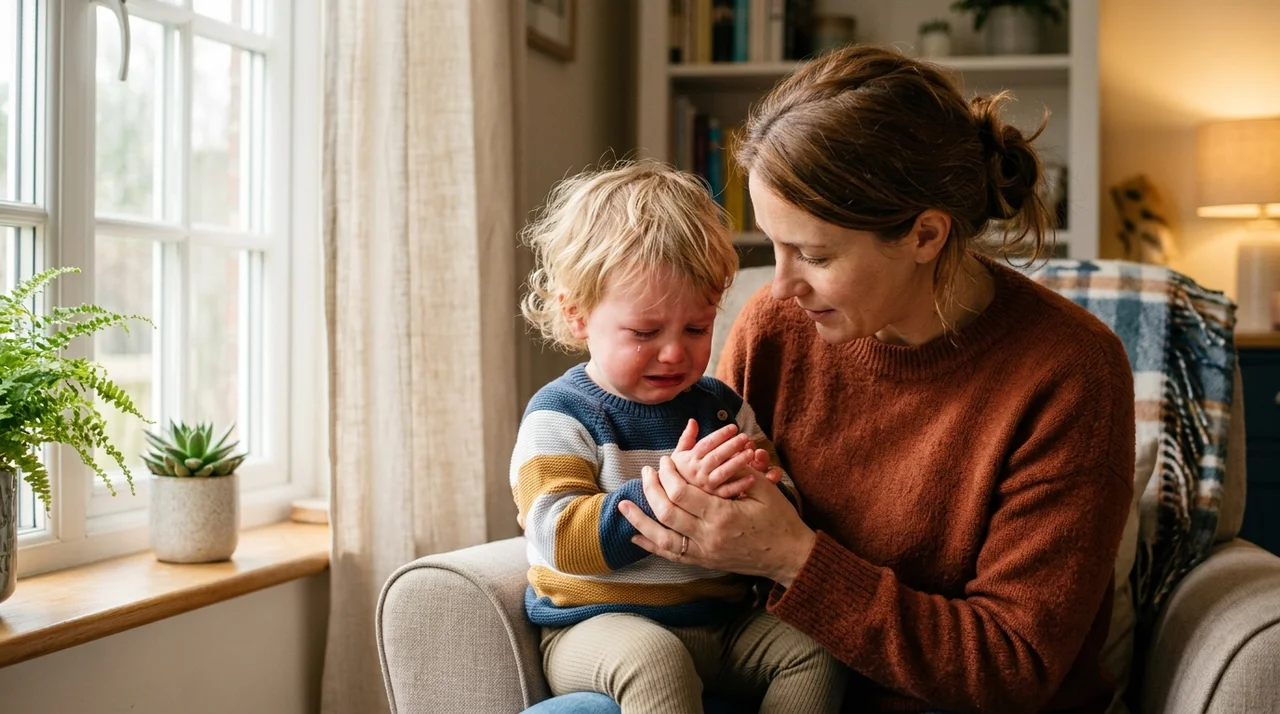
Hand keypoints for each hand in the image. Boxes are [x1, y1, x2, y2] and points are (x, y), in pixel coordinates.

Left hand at [618, 455, 815, 586]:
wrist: (789, 557)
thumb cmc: (780, 520)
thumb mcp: (765, 489)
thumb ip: (738, 471)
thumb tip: (714, 453)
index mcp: (723, 516)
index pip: (681, 493)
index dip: (668, 475)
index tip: (665, 460)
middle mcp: (709, 537)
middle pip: (666, 513)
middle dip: (651, 490)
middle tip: (647, 472)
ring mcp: (705, 553)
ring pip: (662, 538)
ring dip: (640, 520)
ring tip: (624, 505)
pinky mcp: (704, 562)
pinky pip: (671, 555)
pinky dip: (651, 546)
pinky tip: (636, 536)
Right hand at [669, 419, 775, 498]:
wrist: (672, 497)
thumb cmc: (678, 472)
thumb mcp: (678, 455)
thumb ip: (686, 438)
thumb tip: (693, 421)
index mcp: (690, 459)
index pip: (707, 444)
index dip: (720, 434)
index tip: (734, 427)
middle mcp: (698, 472)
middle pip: (717, 456)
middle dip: (731, 445)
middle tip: (745, 437)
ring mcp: (706, 485)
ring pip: (724, 472)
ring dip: (738, 462)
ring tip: (751, 453)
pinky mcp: (714, 497)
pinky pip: (728, 491)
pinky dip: (740, 485)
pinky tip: (752, 477)